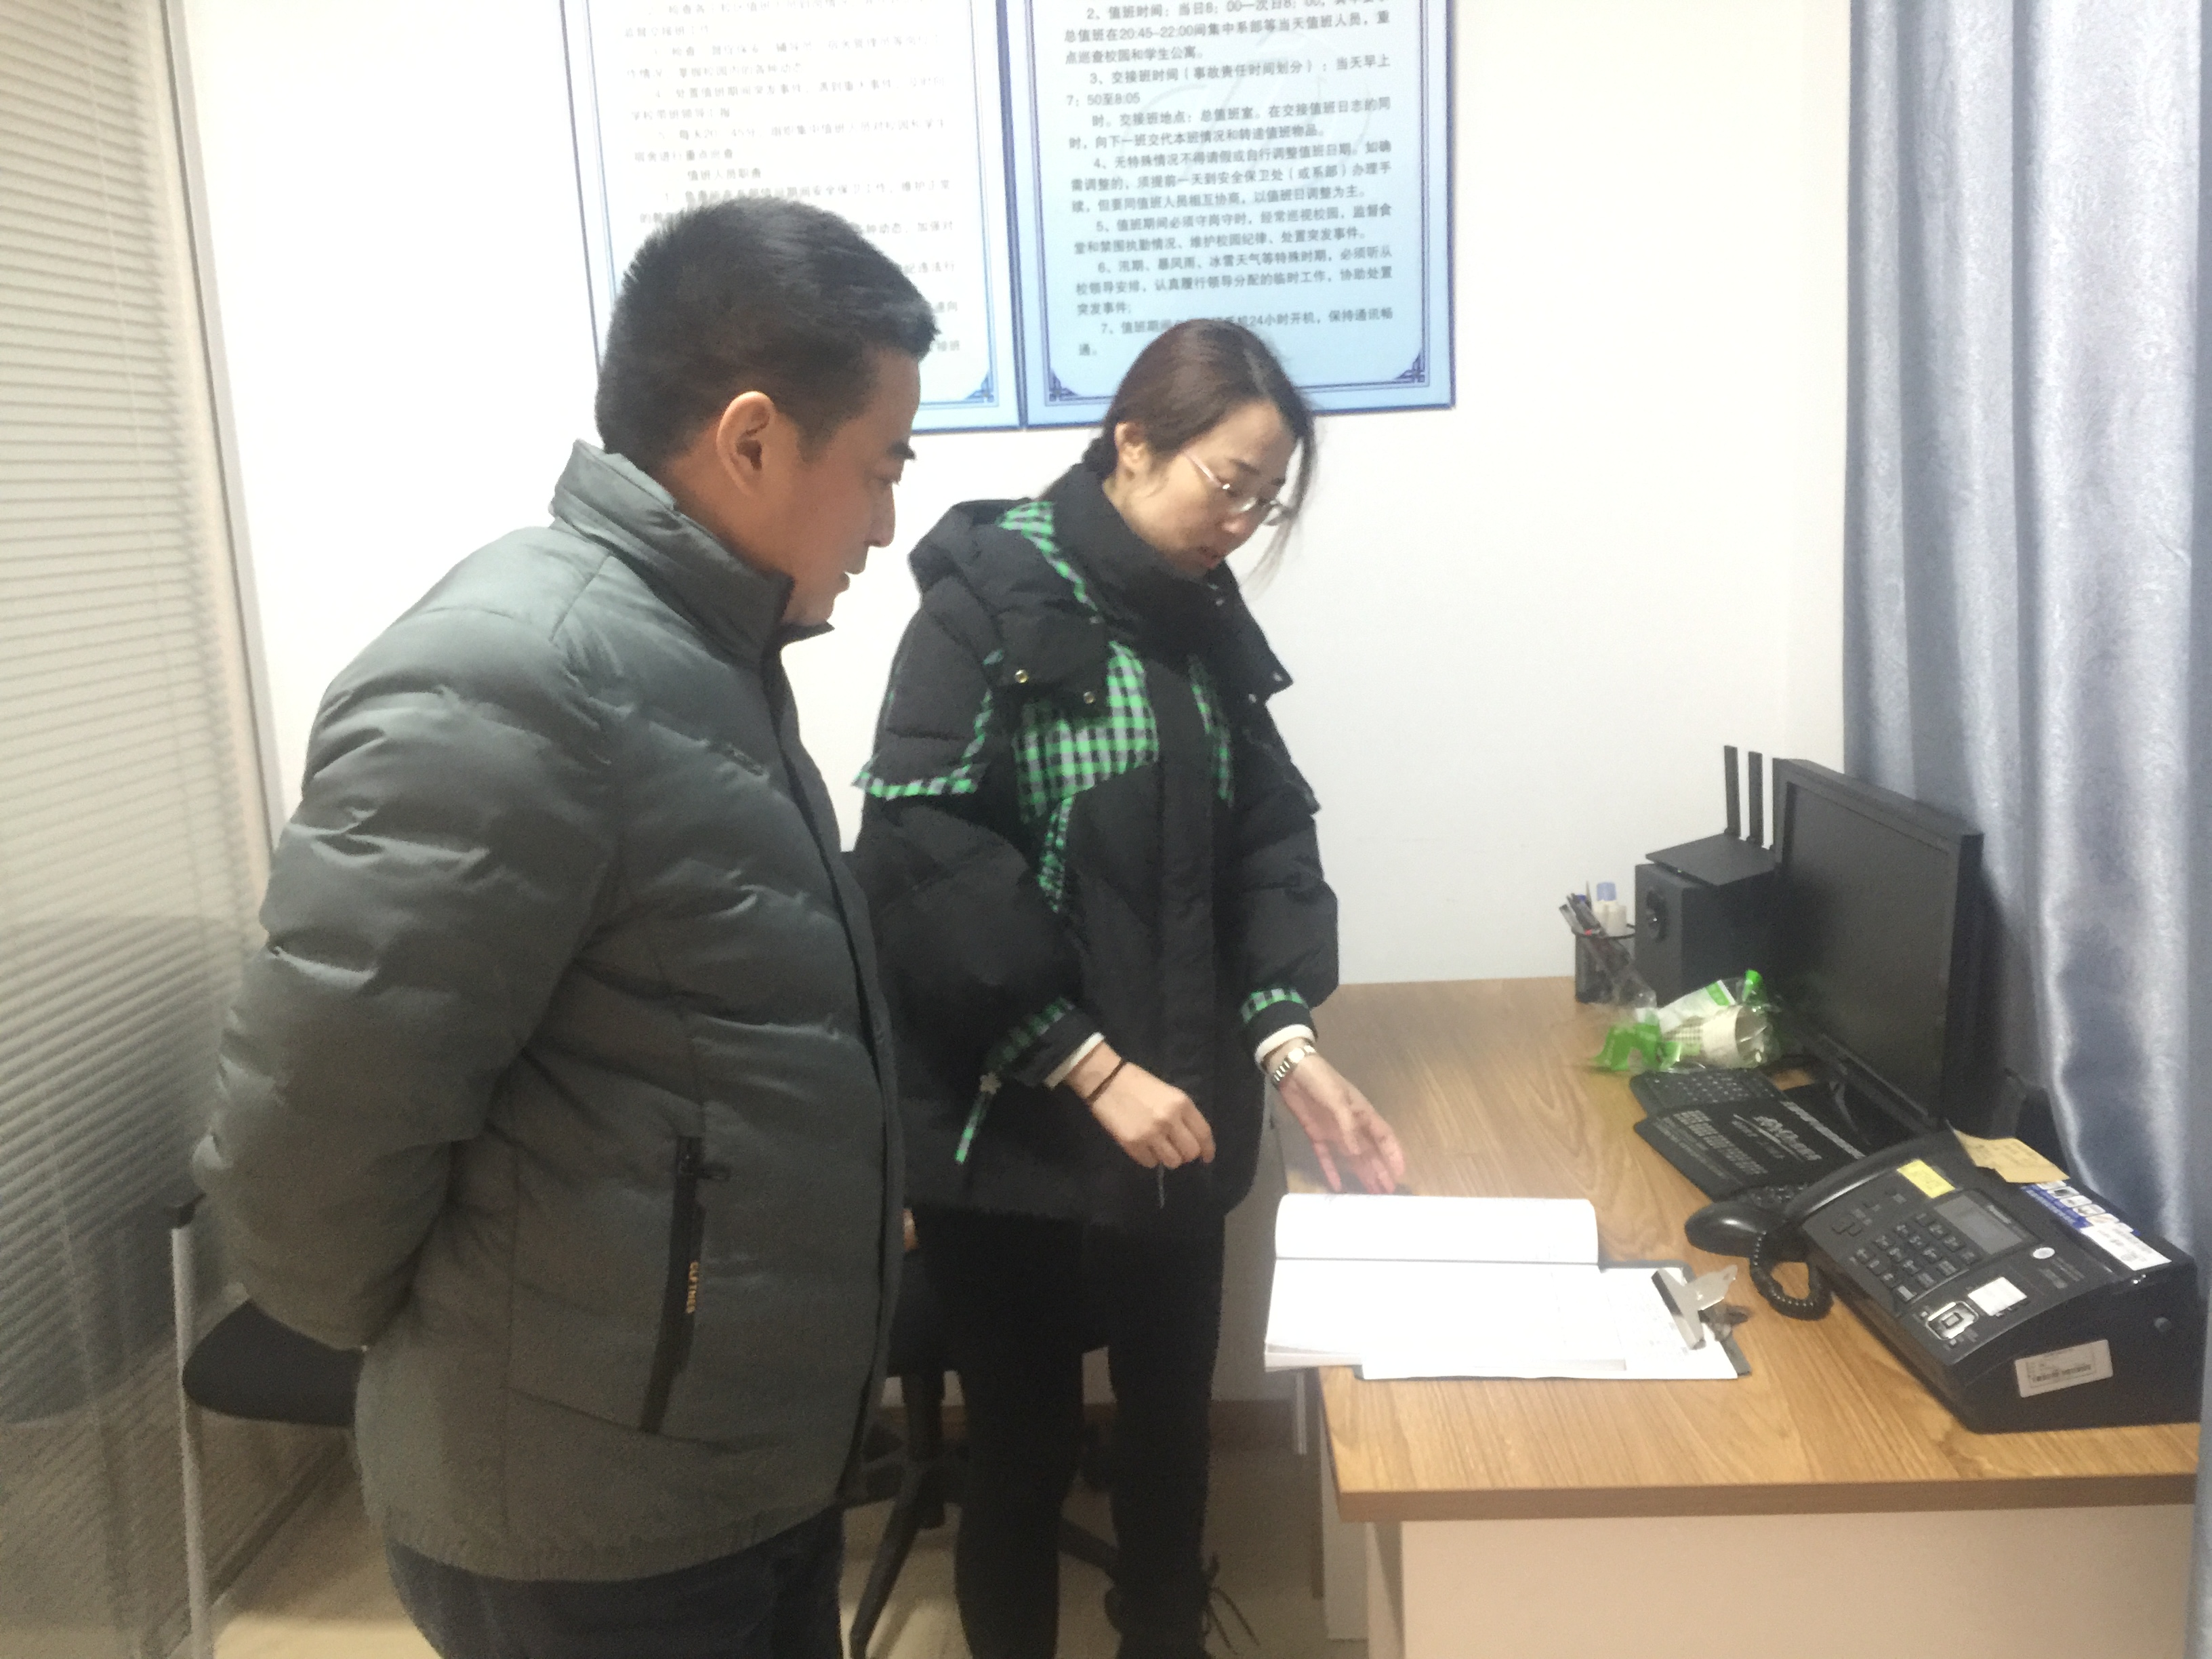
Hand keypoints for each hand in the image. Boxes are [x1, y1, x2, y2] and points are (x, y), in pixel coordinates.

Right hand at [1068, 1044, 1216, 1169]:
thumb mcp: (1169, 1093)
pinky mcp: (1133, 1144)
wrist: (1106, 1080)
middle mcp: (1169, 1120)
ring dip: (1167, 1158)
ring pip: (1172, 1162)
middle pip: (1190, 1152)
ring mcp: (1151, 1133)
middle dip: (1185, 1155)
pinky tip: (1143, 1146)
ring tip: (1158, 1147)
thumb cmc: (1138, 1084)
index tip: (1206, 1158)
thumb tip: (1193, 1140)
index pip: (1203, 1134)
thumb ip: (1183, 1115)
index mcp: (1181, 1104)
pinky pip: (1150, 1163)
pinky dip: (1149, 1158)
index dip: (1207, 1149)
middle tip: (1176, 1150)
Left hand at [1272, 1051, 1405, 1193]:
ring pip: (1352, 1158)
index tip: (1400, 1174)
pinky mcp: (1316, 1135)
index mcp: (1362, 1114)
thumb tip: (1358, 1154)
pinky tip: (1337, 1186)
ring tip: (1371, 1194)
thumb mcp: (1337, 1099)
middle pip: (1370, 1152)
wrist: (1292, 1071)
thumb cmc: (1321, 1081)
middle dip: (1380, 1170)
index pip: (1384, 1137)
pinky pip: (1326, 1157)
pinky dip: (1331, 1171)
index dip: (1393, 1154)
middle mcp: (1351, 1126)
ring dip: (1362, 1174)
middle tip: (1388, 1192)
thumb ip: (1348, 1127)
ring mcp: (1334, 1132)